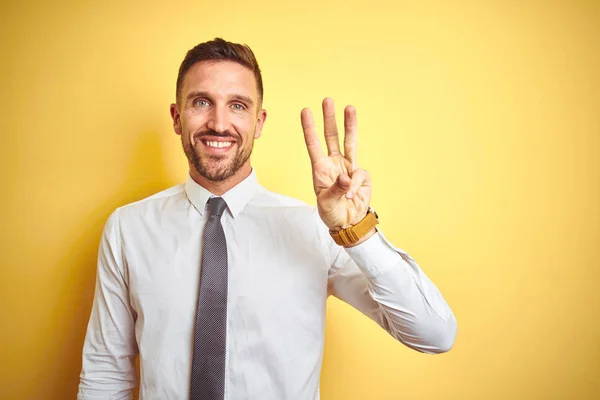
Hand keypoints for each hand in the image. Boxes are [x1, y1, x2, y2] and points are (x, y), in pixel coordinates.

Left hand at [301, 98, 371, 230]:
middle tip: (327, 100)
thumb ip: (335, 190)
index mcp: (320, 168)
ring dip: (349, 125)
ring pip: (350, 142)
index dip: (309, 128)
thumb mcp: (326, 203)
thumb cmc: (332, 212)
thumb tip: (346, 177)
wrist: (349, 223)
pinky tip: (351, 197)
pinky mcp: (362, 176)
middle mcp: (334, 163)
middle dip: (329, 118)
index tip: (305, 111)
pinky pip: (359, 175)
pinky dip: (354, 186)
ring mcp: (349, 167)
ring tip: (349, 107)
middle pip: (332, 136)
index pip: (313, 145)